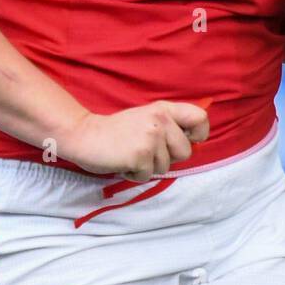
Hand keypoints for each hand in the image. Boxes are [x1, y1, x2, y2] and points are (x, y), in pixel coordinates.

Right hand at [59, 100, 210, 182]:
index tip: (186, 140)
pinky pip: (148, 176)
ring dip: (148, 167)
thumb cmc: (116, 132)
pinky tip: (122, 161)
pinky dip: (134, 174)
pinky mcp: (140, 155)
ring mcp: (151, 138)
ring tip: (130, 154)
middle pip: (185, 152)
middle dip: (167, 158)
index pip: (200, 119)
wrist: (84, 136)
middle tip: (144, 150)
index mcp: (163, 109)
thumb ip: (167, 126)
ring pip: (166, 167)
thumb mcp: (146, 119)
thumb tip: (195, 142)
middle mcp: (160, 120)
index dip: (198, 134)